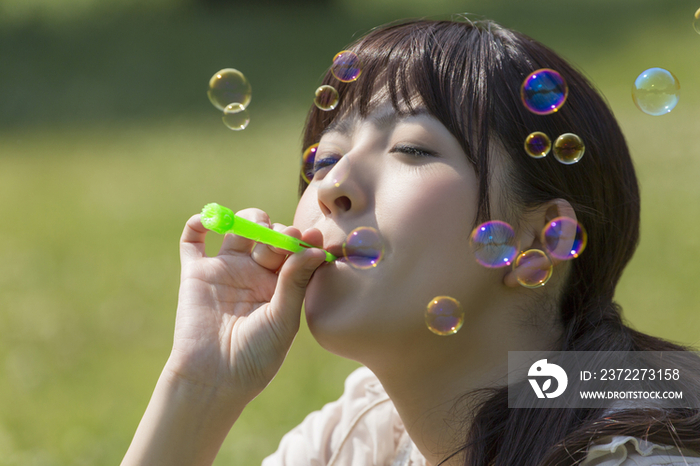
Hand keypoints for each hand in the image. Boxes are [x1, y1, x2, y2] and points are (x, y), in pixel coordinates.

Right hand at [165, 209, 325, 403]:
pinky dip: (199, 222)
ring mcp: (226, 269)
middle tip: (286, 240)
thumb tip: (316, 250)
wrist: (215, 377)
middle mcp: (256, 273)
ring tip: (257, 228)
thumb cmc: (257, 354)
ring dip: (251, 218)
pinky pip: (193, 240)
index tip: (313, 236)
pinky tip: (209, 219)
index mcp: (282, 285)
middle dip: (280, 232)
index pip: (296, 251)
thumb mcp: (284, 319)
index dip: (304, 240)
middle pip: (271, 234)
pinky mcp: (197, 272)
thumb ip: (295, 282)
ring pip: (239, 228)